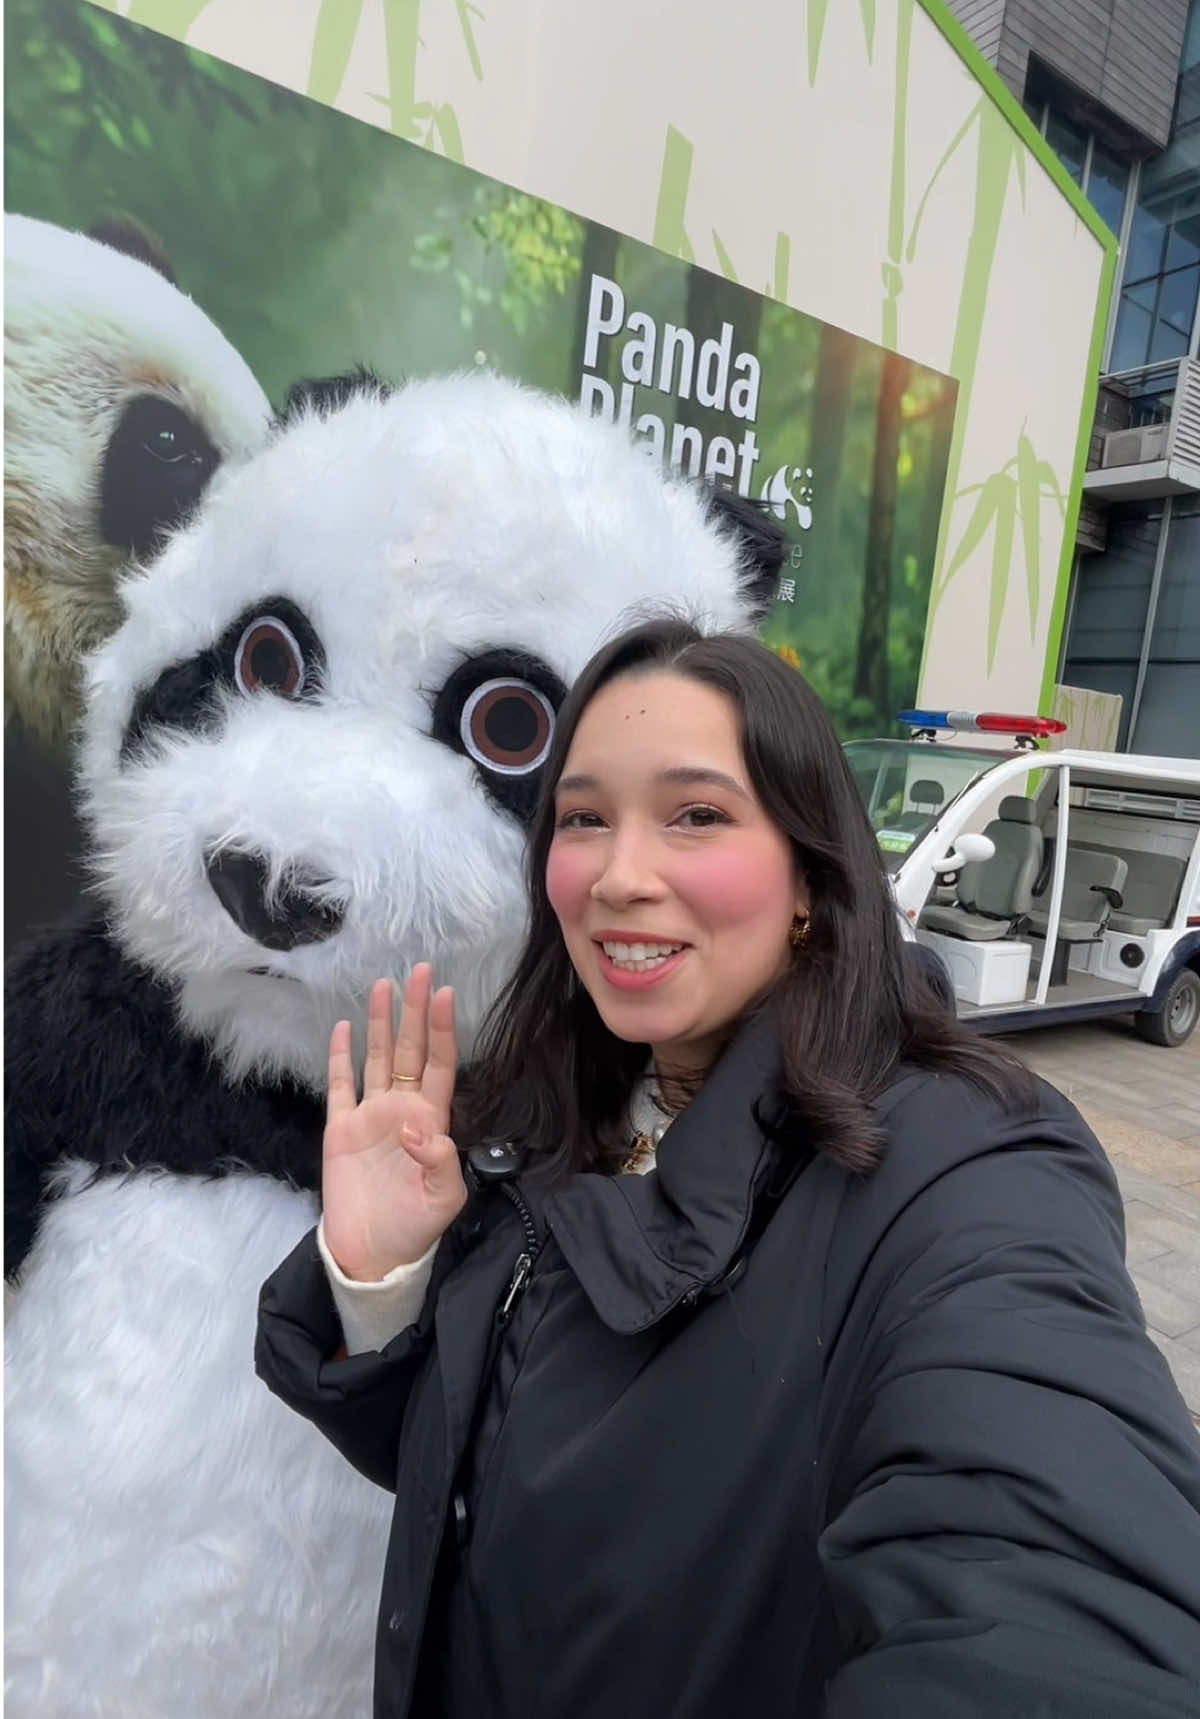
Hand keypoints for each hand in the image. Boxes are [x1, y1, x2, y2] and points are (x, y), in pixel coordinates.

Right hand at [322, 965, 466, 1281]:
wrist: (370, 1255)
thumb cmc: (414, 1228)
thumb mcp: (443, 1200)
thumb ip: (441, 1162)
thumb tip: (420, 1128)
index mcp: (431, 1122)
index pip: (439, 1065)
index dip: (442, 1031)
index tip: (447, 995)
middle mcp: (401, 1110)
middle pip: (409, 1050)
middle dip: (415, 1012)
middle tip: (421, 971)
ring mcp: (370, 1117)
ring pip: (377, 1059)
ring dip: (381, 1023)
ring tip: (385, 985)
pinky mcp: (340, 1129)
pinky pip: (340, 1086)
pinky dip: (340, 1057)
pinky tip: (345, 1028)